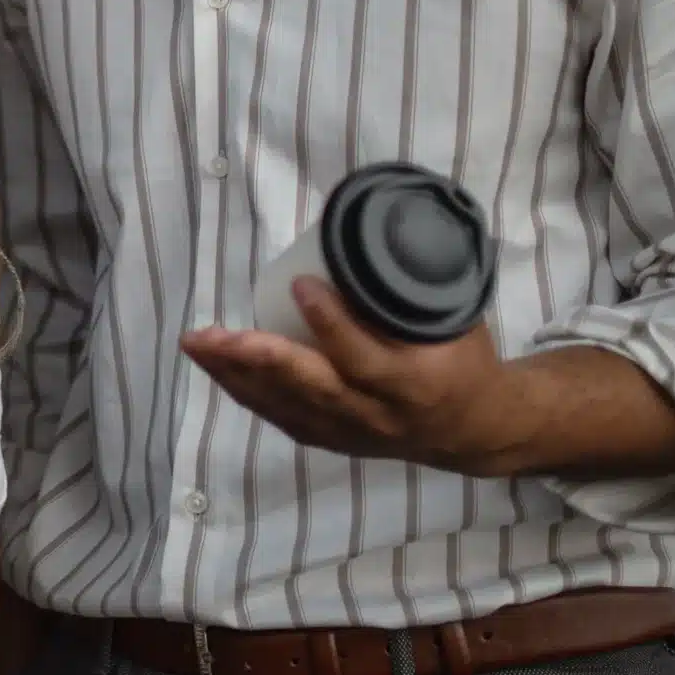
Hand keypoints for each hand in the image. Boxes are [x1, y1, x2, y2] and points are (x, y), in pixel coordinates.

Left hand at [180, 277, 527, 475]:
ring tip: (197, 343)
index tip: (300, 284)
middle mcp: (376, 415)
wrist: (477, 429)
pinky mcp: (332, 440)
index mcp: (412, 384)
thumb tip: (365, 233)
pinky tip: (216, 366)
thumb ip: (411, 290)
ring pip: (284, 406)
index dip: (331, 324)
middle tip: (213, 333)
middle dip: (256, 359)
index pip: (363, 358)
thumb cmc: (465, 360)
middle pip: (309, 388)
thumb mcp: (455, 322)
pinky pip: (280, 416)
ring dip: (235, 374)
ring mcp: (350, 433)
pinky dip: (246, 391)